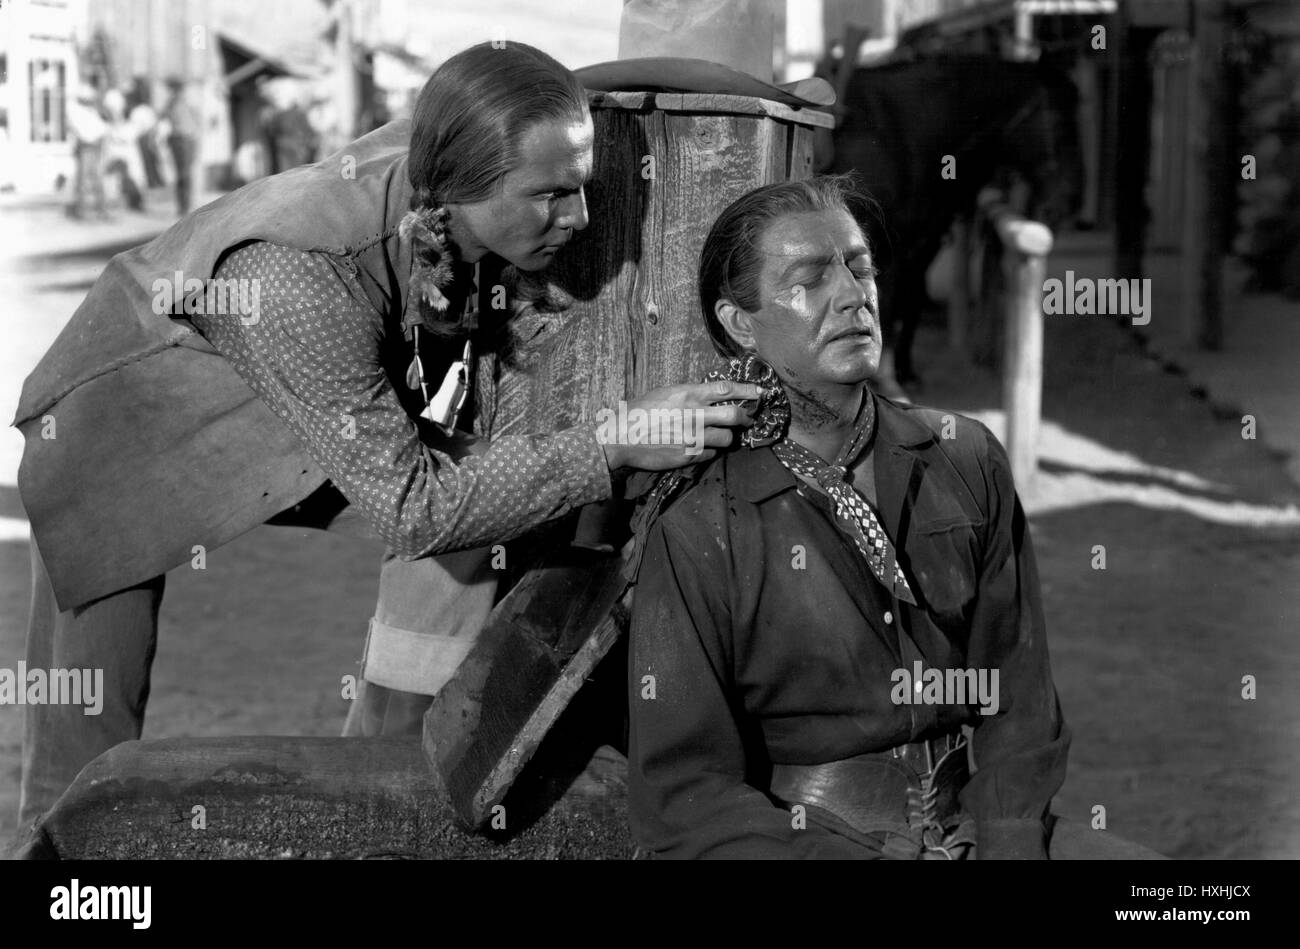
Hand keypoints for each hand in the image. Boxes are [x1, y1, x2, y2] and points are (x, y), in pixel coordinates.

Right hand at [594, 380, 761, 471]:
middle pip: (734, 415)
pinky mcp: (689, 455)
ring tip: (717, 437)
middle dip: (745, 418)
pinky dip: (710, 451)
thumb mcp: (664, 394)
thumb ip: (688, 395)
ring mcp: (693, 437)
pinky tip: (699, 448)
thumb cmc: (638, 412)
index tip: (759, 393)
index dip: (747, 390)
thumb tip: (709, 396)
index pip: (726, 389)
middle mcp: (694, 414)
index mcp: (688, 394)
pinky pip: (711, 454)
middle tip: (747, 419)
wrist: (621, 438)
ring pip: (726, 438)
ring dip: (726, 438)